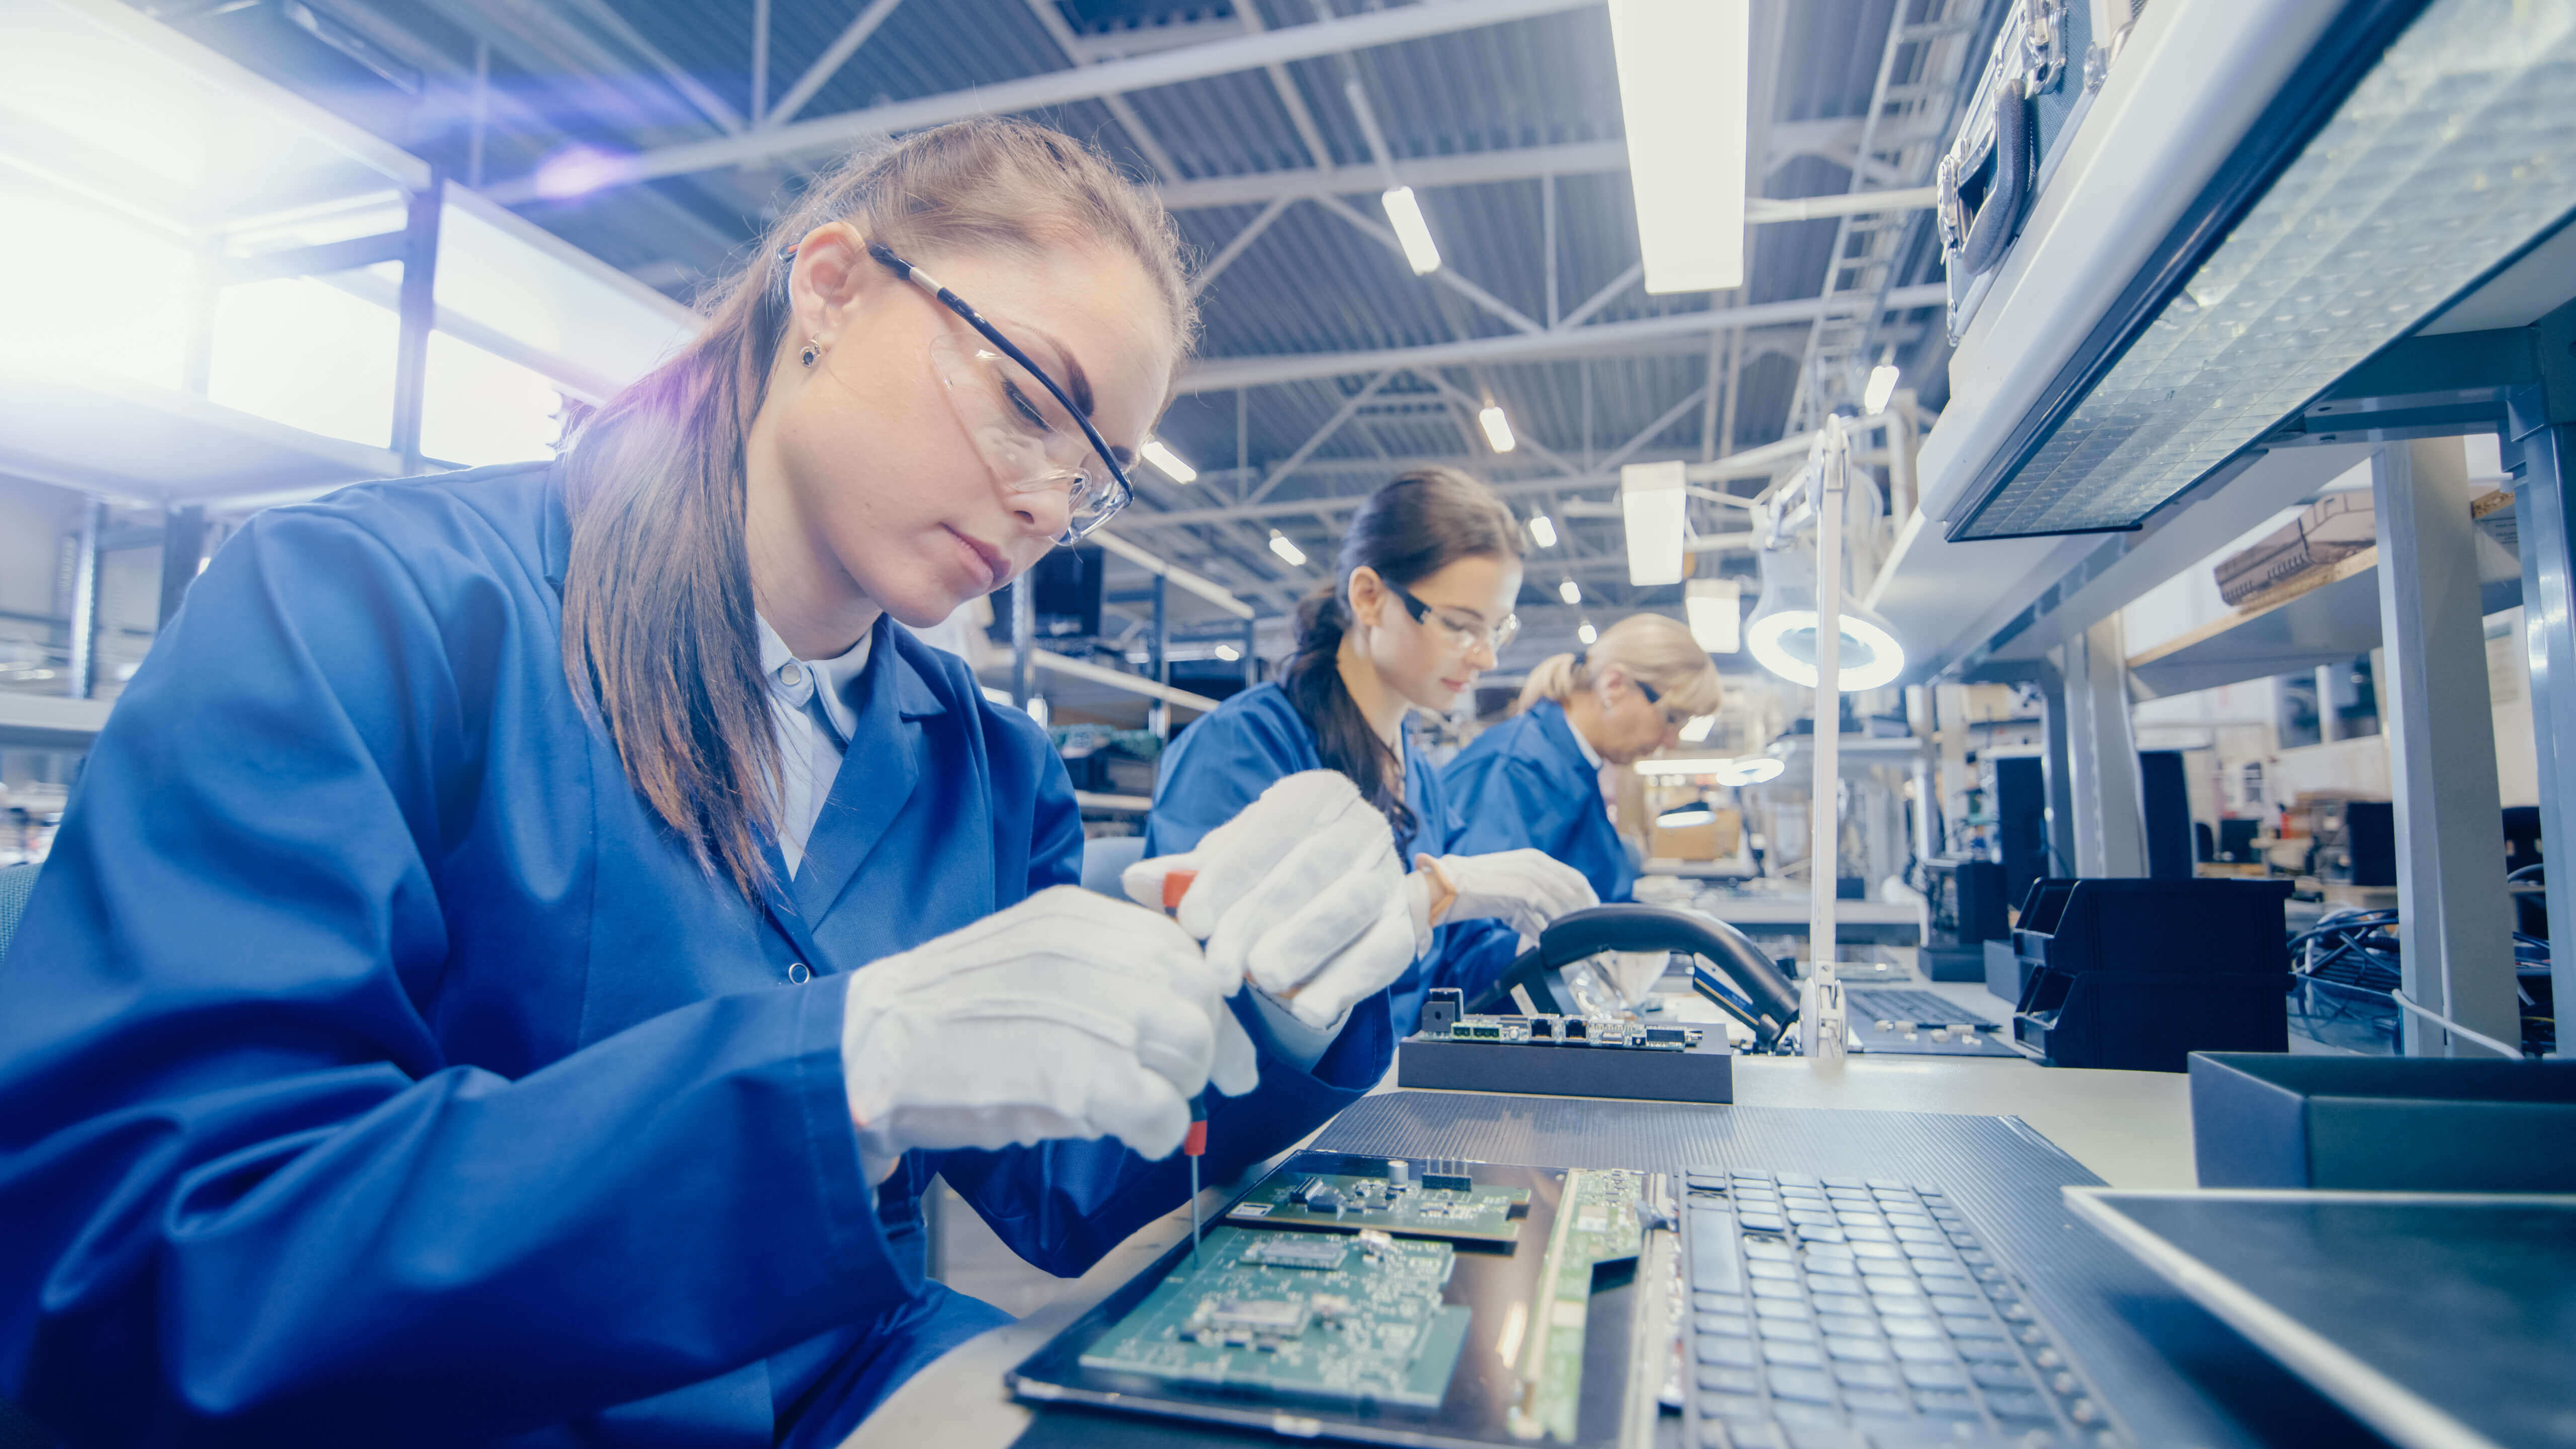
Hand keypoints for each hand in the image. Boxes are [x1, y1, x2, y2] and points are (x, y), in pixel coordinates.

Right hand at [840, 886, 1257, 1183]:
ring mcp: (1090, 1013)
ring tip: (1132, 1108)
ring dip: (1176, 1090)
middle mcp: (1090, 953)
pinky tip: (1125, 1134)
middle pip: (1198, 1001)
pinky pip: (1164, 1112)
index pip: (1180, 950)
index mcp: (1074, 917)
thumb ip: (1092, 966)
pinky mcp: (1083, 1079)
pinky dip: (1157, 1132)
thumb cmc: (940, 1019)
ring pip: (1190, 1053)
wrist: (866, 1055)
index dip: (1207, 1003)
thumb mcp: (1023, 956)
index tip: (1218, 1045)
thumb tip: (1170, 1009)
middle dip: (1204, 1052)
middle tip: (1187, 1089)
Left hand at [1124, 771, 1423, 1031]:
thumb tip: (1136, 881)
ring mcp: (1388, 874)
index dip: (1228, 878)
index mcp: (1314, 795)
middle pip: (1308, 870)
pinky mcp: (1406, 923)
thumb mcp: (1229, 862)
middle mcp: (1360, 826)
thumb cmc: (1273, 870)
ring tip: (1264, 982)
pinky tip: (1309, 1009)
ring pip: (1351, 906)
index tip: (1193, 923)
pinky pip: (1385, 952)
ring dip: (1306, 945)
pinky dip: (1348, 982)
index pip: (1269, 831)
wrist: (1341, 886)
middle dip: (1258, 923)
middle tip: (1221, 971)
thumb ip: (1187, 874)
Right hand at [1415, 849, 1598, 941]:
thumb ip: (1531, 912)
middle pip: (1576, 887)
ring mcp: (1531, 874)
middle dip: (1585, 911)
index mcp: (1535, 859)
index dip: (1588, 898)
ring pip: (1564, 900)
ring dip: (1570, 922)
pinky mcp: (1522, 889)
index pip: (1574, 877)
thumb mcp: (1510, 898)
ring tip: (1572, 941)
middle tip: (1588, 934)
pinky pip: (1548, 910)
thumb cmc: (1475, 892)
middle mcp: (1536, 863)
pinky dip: (1553, 926)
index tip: (1592, 917)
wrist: (1447, 886)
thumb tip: (1546, 934)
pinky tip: (1553, 939)